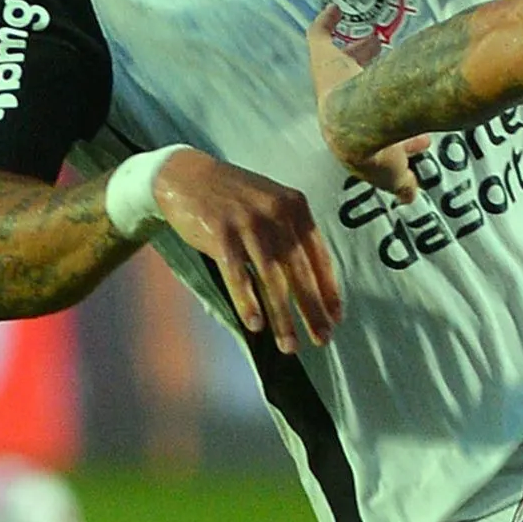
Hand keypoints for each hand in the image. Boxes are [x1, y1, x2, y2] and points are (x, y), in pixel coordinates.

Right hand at [148, 148, 341, 353]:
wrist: (186, 175)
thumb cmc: (233, 197)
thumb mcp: (271, 203)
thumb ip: (292, 232)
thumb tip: (313, 279)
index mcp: (295, 207)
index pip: (319, 256)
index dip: (329, 290)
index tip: (336, 318)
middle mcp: (276, 213)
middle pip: (300, 272)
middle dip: (312, 310)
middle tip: (323, 339)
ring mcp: (248, 223)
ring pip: (272, 280)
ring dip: (282, 317)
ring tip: (290, 346)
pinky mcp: (220, 234)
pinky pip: (238, 276)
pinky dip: (247, 302)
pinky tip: (255, 325)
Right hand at [307, 4, 429, 199]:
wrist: (357, 123)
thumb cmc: (374, 147)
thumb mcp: (394, 172)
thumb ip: (402, 183)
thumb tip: (409, 193)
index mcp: (352, 136)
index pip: (374, 132)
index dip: (396, 134)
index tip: (421, 134)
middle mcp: (340, 106)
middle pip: (356, 91)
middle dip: (373, 84)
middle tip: (392, 73)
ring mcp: (332, 81)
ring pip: (343, 63)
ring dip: (358, 53)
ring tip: (375, 39)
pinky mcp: (324, 60)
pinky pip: (317, 36)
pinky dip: (324, 22)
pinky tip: (336, 9)